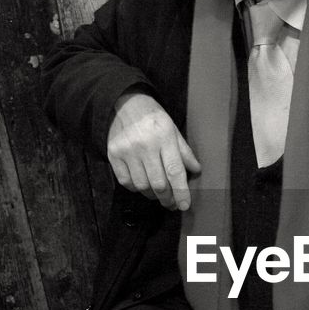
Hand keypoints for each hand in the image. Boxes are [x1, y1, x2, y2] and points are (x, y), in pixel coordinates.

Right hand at [107, 90, 200, 210]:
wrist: (124, 104)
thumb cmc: (153, 118)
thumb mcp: (173, 129)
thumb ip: (184, 152)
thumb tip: (196, 171)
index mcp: (164, 136)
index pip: (175, 171)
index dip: (181, 192)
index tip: (184, 206)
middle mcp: (145, 145)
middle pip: (158, 183)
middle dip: (168, 198)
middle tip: (172, 203)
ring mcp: (127, 151)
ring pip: (142, 186)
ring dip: (153, 195)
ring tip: (159, 194)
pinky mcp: (113, 155)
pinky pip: (126, 182)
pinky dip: (136, 188)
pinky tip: (143, 184)